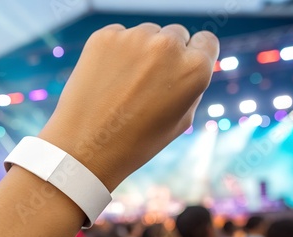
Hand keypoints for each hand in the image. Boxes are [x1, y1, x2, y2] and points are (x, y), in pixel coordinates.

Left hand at [39, 23, 218, 190]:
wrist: (85, 147)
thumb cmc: (136, 141)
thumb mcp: (181, 120)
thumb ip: (192, 85)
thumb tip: (191, 62)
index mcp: (194, 68)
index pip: (206, 41)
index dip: (193, 56)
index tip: (179, 67)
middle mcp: (168, 46)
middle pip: (175, 35)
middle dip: (166, 53)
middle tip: (147, 82)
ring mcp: (134, 37)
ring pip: (146, 34)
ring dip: (140, 51)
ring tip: (123, 84)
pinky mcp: (105, 36)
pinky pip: (119, 36)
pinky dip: (115, 51)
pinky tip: (106, 78)